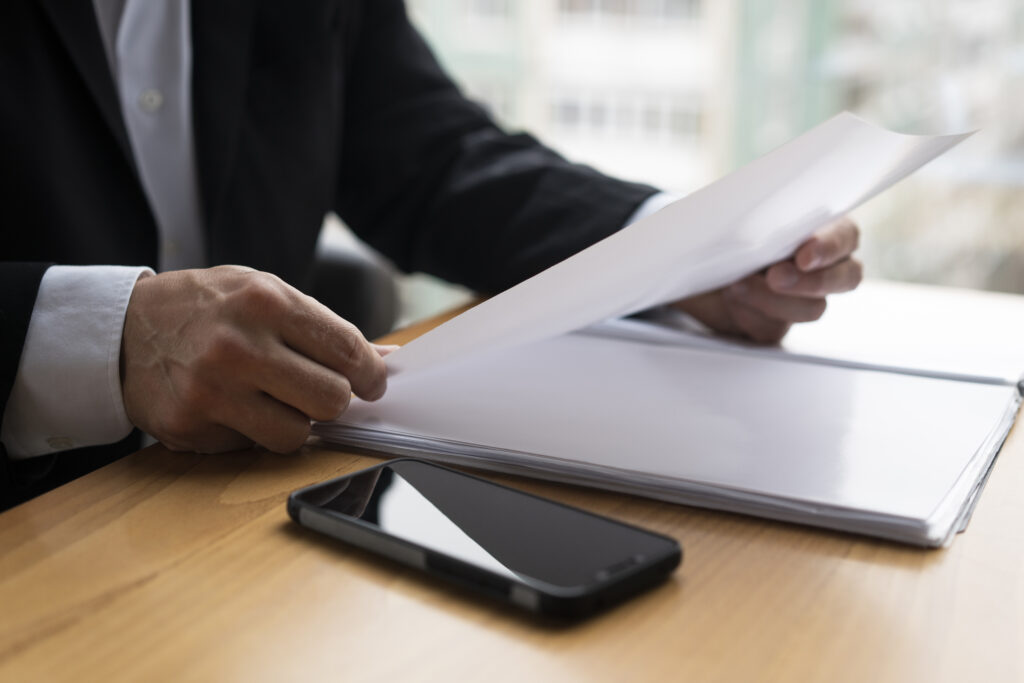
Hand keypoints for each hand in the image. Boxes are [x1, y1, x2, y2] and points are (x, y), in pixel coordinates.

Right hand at [121, 265, 387, 453]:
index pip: (346, 349)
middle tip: (324, 394)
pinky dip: (253, 432)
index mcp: (265, 301)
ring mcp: (211, 390)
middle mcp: (238, 346)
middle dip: (336, 401)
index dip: (371, 374)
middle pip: (331, 399)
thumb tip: (385, 360)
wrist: (123, 329)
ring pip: (297, 435)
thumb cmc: (207, 308)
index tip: (373, 382)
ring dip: (296, 423)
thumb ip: (321, 326)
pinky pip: (252, 447)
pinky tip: (234, 407)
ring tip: (274, 400)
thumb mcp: (263, 293)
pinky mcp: (190, 426)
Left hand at [673, 217, 861, 343]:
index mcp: (821, 227)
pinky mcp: (775, 323)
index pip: (845, 236)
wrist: (687, 263)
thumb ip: (760, 214)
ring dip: (773, 299)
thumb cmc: (718, 230)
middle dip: (811, 280)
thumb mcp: (735, 213)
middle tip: (775, 276)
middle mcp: (821, 264)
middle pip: (846, 278)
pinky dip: (751, 314)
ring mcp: (802, 297)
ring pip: (812, 308)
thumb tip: (763, 212)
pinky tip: (732, 301)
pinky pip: (774, 328)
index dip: (829, 247)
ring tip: (736, 285)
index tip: (804, 255)